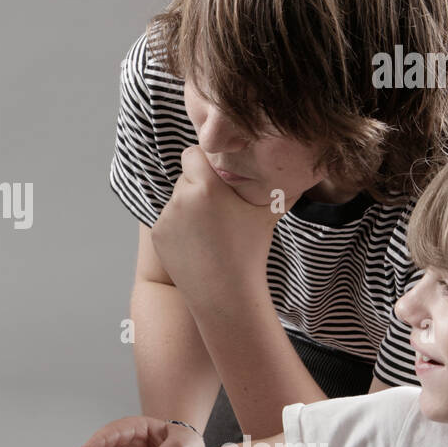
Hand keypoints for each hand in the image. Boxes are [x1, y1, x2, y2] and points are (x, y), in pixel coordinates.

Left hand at [150, 144, 300, 301]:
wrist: (225, 293)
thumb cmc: (249, 251)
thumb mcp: (267, 212)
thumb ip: (273, 184)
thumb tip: (290, 166)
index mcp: (206, 186)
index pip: (192, 153)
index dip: (205, 161)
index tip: (216, 174)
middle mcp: (181, 197)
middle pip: (185, 176)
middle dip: (199, 185)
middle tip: (219, 206)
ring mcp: (166, 216)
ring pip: (177, 198)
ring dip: (190, 205)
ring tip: (211, 229)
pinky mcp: (157, 233)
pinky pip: (169, 219)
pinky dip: (180, 226)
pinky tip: (198, 242)